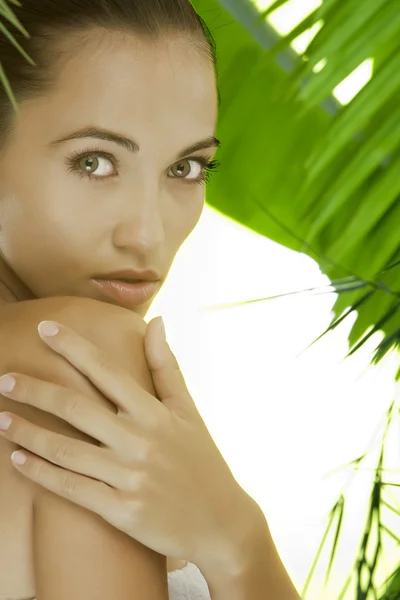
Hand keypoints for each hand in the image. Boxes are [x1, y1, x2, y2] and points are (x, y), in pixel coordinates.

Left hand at [0, 318, 255, 570]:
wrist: (222, 523)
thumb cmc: (203, 460)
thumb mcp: (189, 410)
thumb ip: (166, 366)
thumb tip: (157, 321)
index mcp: (156, 413)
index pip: (107, 371)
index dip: (73, 347)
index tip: (45, 328)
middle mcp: (141, 441)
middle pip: (77, 408)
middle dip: (35, 390)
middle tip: (4, 378)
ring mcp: (130, 478)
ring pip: (66, 450)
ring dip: (27, 433)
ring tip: (0, 419)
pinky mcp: (122, 511)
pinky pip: (72, 489)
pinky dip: (42, 473)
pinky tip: (19, 460)